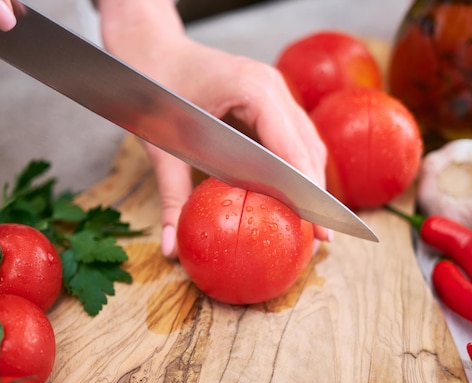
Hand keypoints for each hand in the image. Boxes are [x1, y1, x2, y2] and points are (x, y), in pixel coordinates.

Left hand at [100, 0, 330, 258]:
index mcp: (254, 90)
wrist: (151, 46)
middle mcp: (273, 87)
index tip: (317, 227)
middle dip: (315, 193)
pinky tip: (295, 193)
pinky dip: (297, 165)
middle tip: (320, 237)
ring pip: (306, 142)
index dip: (306, 192)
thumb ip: (172, 197)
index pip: (292, 149)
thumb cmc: (153, 84)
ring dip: (310, 180)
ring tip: (313, 221)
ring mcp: (274, 90)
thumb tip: (170, 248)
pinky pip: (293, 136)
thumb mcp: (161, 144)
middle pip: (308, 148)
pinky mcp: (269, 98)